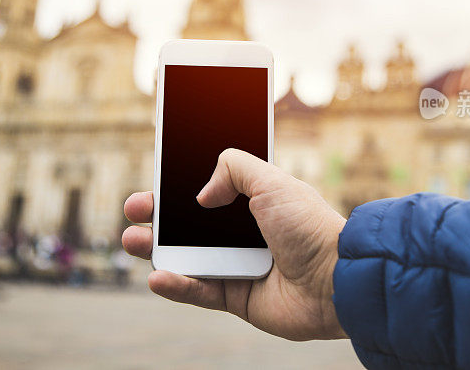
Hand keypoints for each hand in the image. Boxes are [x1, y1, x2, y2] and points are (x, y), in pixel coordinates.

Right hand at [122, 148, 347, 340]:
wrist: (336, 279)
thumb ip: (234, 169)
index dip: (179, 189)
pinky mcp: (237, 299)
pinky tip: (157, 277)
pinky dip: (177, 286)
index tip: (154, 183)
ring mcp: (239, 267)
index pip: (208, 193)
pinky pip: (200, 292)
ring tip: (133, 240)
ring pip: (187, 258)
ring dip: (156, 249)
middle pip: (190, 225)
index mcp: (254, 203)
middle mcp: (244, 234)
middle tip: (134, 210)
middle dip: (158, 217)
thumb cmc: (310, 227)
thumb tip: (201, 195)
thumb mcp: (272, 181)